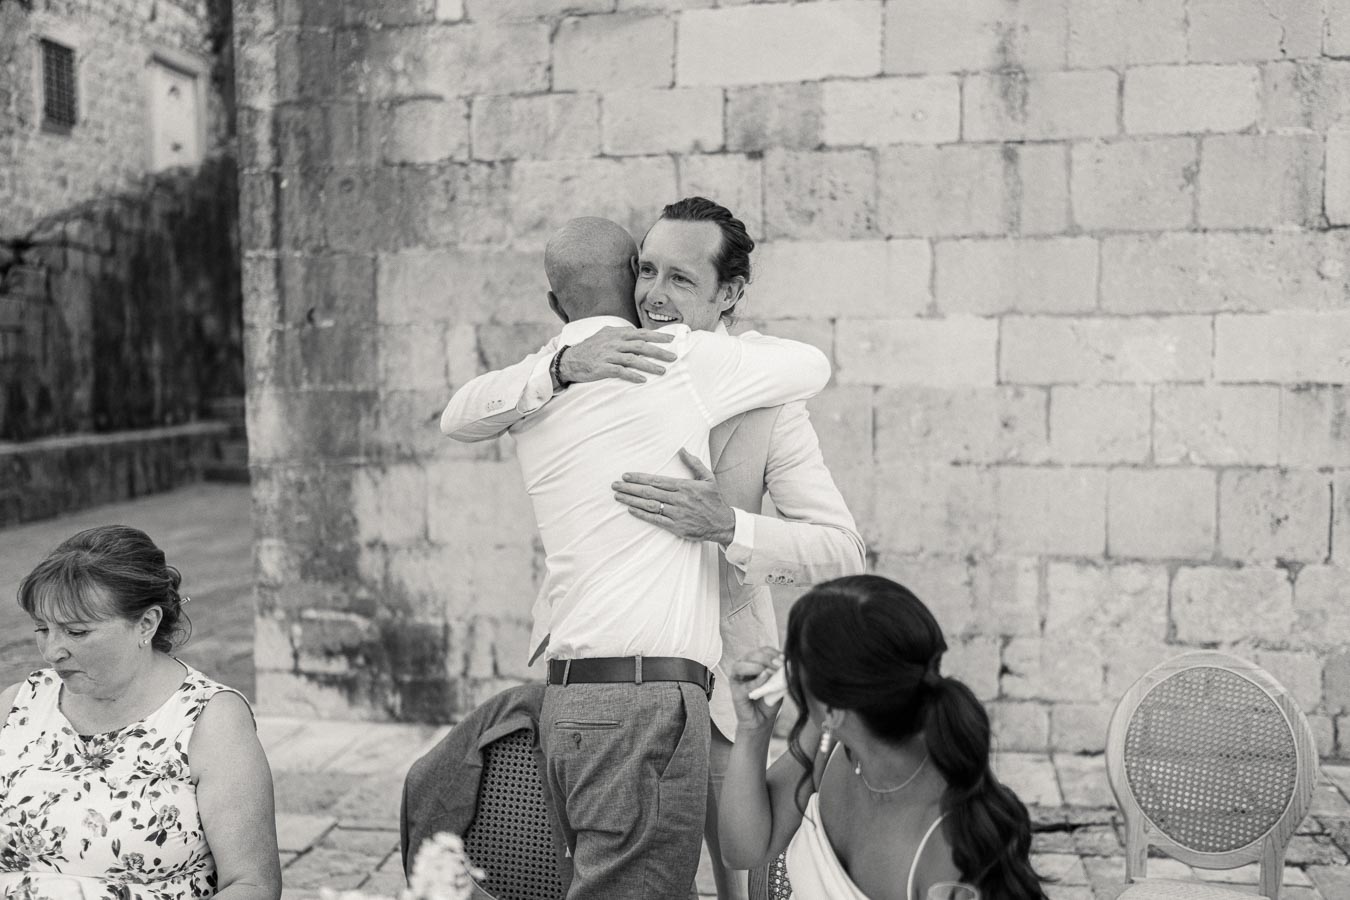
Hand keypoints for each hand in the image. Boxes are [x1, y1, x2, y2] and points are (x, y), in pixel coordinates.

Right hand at [559, 326, 676, 384]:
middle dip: (659, 351)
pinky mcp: (602, 368)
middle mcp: (614, 342)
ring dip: (649, 365)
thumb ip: (620, 334)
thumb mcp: (604, 335)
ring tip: (662, 371)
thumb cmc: (589, 348)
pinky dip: (632, 376)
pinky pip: (620, 372)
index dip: (657, 336)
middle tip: (673, 357)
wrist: (569, 360)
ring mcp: (608, 355)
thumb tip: (636, 333)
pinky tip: (642, 380)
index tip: (672, 339)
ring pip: (633, 359)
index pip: (641, 333)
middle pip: (641, 345)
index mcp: (616, 334)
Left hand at [612, 449, 735, 543]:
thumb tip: (682, 449)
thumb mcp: (708, 478)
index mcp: (685, 486)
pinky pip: (656, 520)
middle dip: (630, 488)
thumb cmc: (714, 500)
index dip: (639, 478)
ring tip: (618, 497)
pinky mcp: (677, 527)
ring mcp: (677, 514)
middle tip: (615, 485)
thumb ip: (694, 463)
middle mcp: (679, 499)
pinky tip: (631, 510)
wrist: (723, 523)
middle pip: (649, 492)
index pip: (657, 480)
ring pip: (650, 506)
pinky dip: (643, 515)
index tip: (626, 476)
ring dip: (632, 501)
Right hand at [730, 646, 785, 732]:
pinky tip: (765, 677)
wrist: (762, 720)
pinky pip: (745, 685)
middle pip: (753, 655)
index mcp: (753, 661)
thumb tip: (788, 664)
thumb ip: (780, 673)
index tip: (785, 659)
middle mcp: (742, 667)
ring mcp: (736, 679)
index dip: (774, 652)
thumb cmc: (769, 698)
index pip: (763, 650)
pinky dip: (756, 680)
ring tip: (772, 671)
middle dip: (768, 658)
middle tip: (780, 664)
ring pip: (743, 665)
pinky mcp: (735, 692)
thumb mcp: (778, 682)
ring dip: (759, 666)